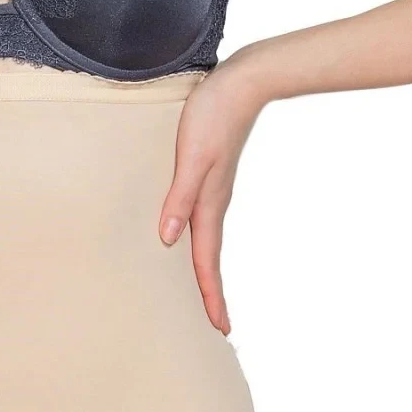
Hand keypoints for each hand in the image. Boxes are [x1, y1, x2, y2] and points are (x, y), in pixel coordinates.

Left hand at [158, 53, 264, 333]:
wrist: (242, 82)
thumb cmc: (211, 115)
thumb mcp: (191, 156)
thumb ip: (179, 196)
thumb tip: (168, 240)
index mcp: (209, 204)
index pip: (205, 261)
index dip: (208, 296)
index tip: (218, 329)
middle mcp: (213, 203)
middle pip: (209, 258)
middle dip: (210, 294)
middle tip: (217, 328)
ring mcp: (214, 191)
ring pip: (206, 241)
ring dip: (204, 271)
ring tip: (202, 294)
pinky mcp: (211, 176)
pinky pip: (203, 221)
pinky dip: (199, 242)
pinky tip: (188, 241)